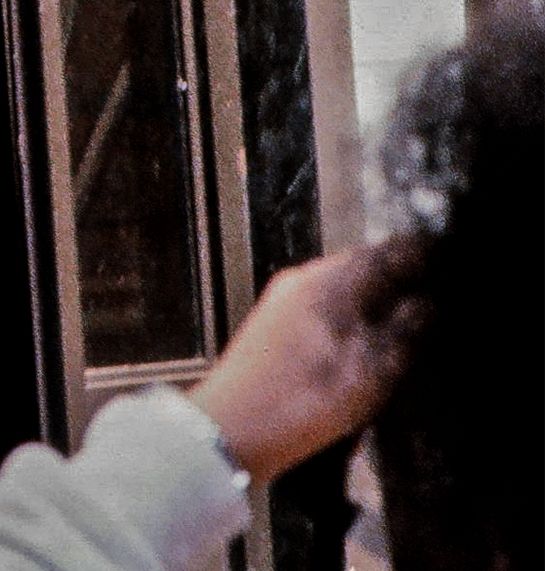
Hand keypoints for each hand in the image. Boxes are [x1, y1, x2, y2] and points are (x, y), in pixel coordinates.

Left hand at [188, 237, 426, 482]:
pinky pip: (325, 306)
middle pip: (364, 265)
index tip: (450, 258)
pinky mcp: (274, 325)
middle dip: (400, 274)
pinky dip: (352, 314)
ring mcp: (284, 301)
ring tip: (408, 316)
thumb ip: (404, 329)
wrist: (231, 430)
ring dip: (375, 296)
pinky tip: (366, 338)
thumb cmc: (303, 401)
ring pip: (344, 286)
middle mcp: (303, 280)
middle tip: (436, 289)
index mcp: (329, 281)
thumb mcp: (372, 370)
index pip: (387, 251)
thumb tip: (428, 301)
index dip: (422, 254)